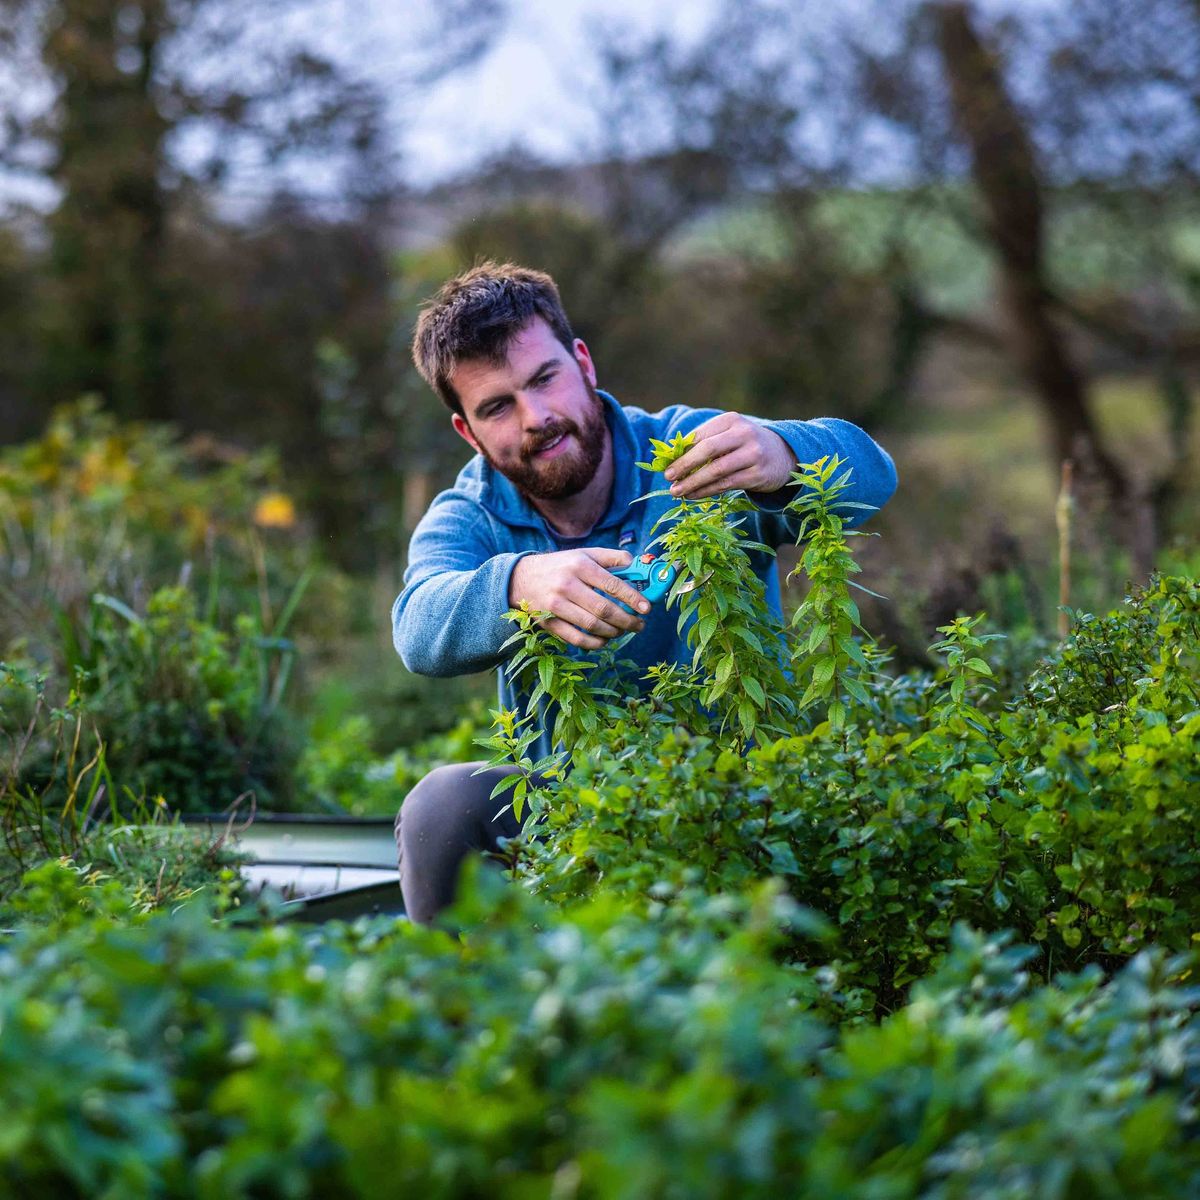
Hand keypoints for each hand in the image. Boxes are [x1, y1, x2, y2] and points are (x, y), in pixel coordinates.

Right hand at [508, 548, 651, 650]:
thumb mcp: (583, 554)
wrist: (521, 578)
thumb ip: (611, 557)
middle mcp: (567, 585)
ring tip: (624, 631)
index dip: (633, 598)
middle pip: (604, 609)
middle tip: (640, 625)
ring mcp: (556, 606)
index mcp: (580, 565)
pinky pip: (577, 639)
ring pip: (592, 626)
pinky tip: (605, 640)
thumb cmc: (560, 566)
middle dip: (627, 620)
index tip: (647, 608)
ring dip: (614, 632)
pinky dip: (595, 643)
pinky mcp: (549, 623)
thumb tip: (638, 564)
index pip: (612, 584)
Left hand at [663, 413, 796, 500]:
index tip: (666, 465)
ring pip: (716, 470)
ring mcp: (753, 454)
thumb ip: (703, 442)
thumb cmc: (744, 445)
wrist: (783, 455)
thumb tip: (671, 458)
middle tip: (668, 477)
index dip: (681, 452)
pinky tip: (692, 496)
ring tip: (676, 491)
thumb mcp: (728, 435)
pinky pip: (725, 484)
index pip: (700, 436)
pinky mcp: (757, 474)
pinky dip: (705, 491)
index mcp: (731, 420)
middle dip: (684, 465)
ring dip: (693, 483)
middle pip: (707, 450)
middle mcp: (744, 434)